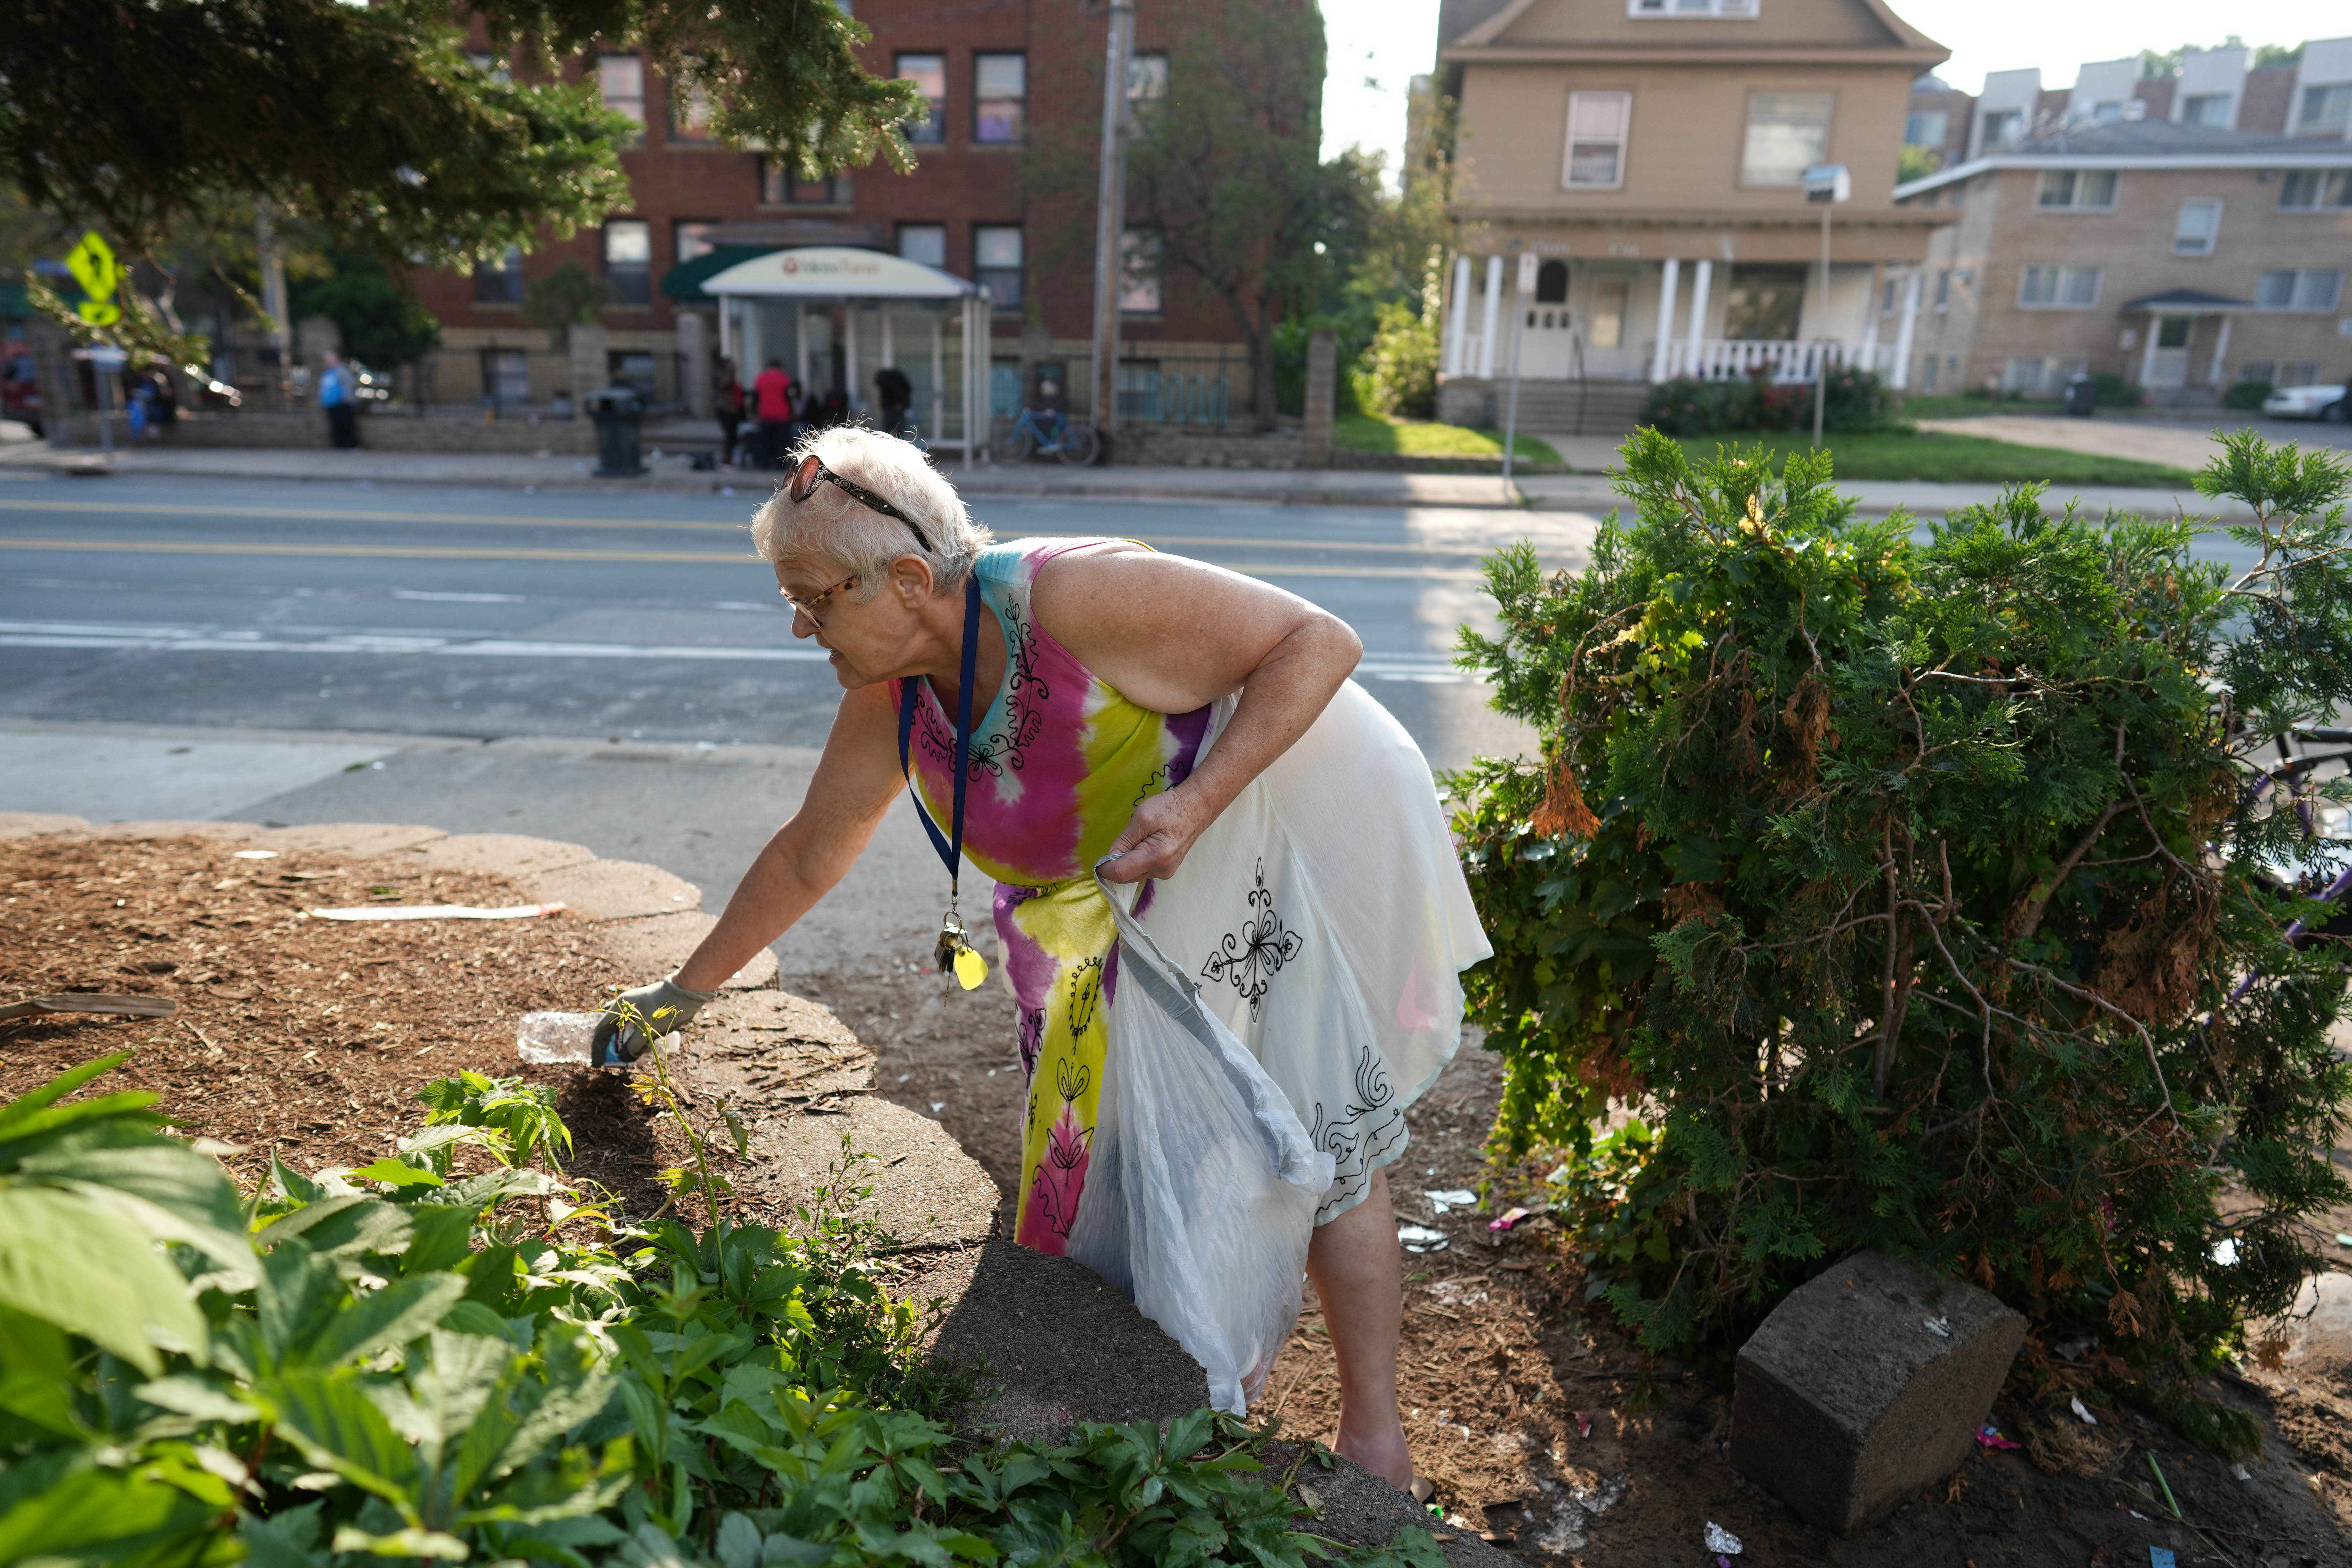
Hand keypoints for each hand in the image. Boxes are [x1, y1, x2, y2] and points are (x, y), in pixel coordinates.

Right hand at [590, 973, 719, 1064]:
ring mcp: (633, 1005)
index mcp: (619, 1007)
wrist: (685, 993)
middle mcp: (623, 1005)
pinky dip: (630, 1036)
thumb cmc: (664, 1012)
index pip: (601, 1031)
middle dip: (607, 1045)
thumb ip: (633, 1047)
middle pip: (608, 1027)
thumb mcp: (646, 1033)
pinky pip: (631, 1024)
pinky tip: (636, 1045)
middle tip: (609, 1060)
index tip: (597, 1064)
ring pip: (619, 1026)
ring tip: (622, 1055)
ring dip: (619, 1040)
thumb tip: (625, 1057)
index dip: (598, 1049)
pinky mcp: (644, 1008)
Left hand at [1100, 786, 1212, 884]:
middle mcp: (1161, 870)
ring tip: (1136, 840)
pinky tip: (1143, 845)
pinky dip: (1136, 862)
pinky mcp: (1166, 870)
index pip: (1120, 873)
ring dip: (1126, 863)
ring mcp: (1165, 872)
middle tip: (1119, 844)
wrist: (1196, 808)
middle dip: (1116, 865)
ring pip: (1134, 875)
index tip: (1098, 860)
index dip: (1105, 868)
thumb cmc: (1170, 808)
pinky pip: (1143, 871)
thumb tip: (1110, 858)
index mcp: (1155, 856)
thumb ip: (1124, 840)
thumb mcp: (1142, 817)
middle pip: (1126, 877)